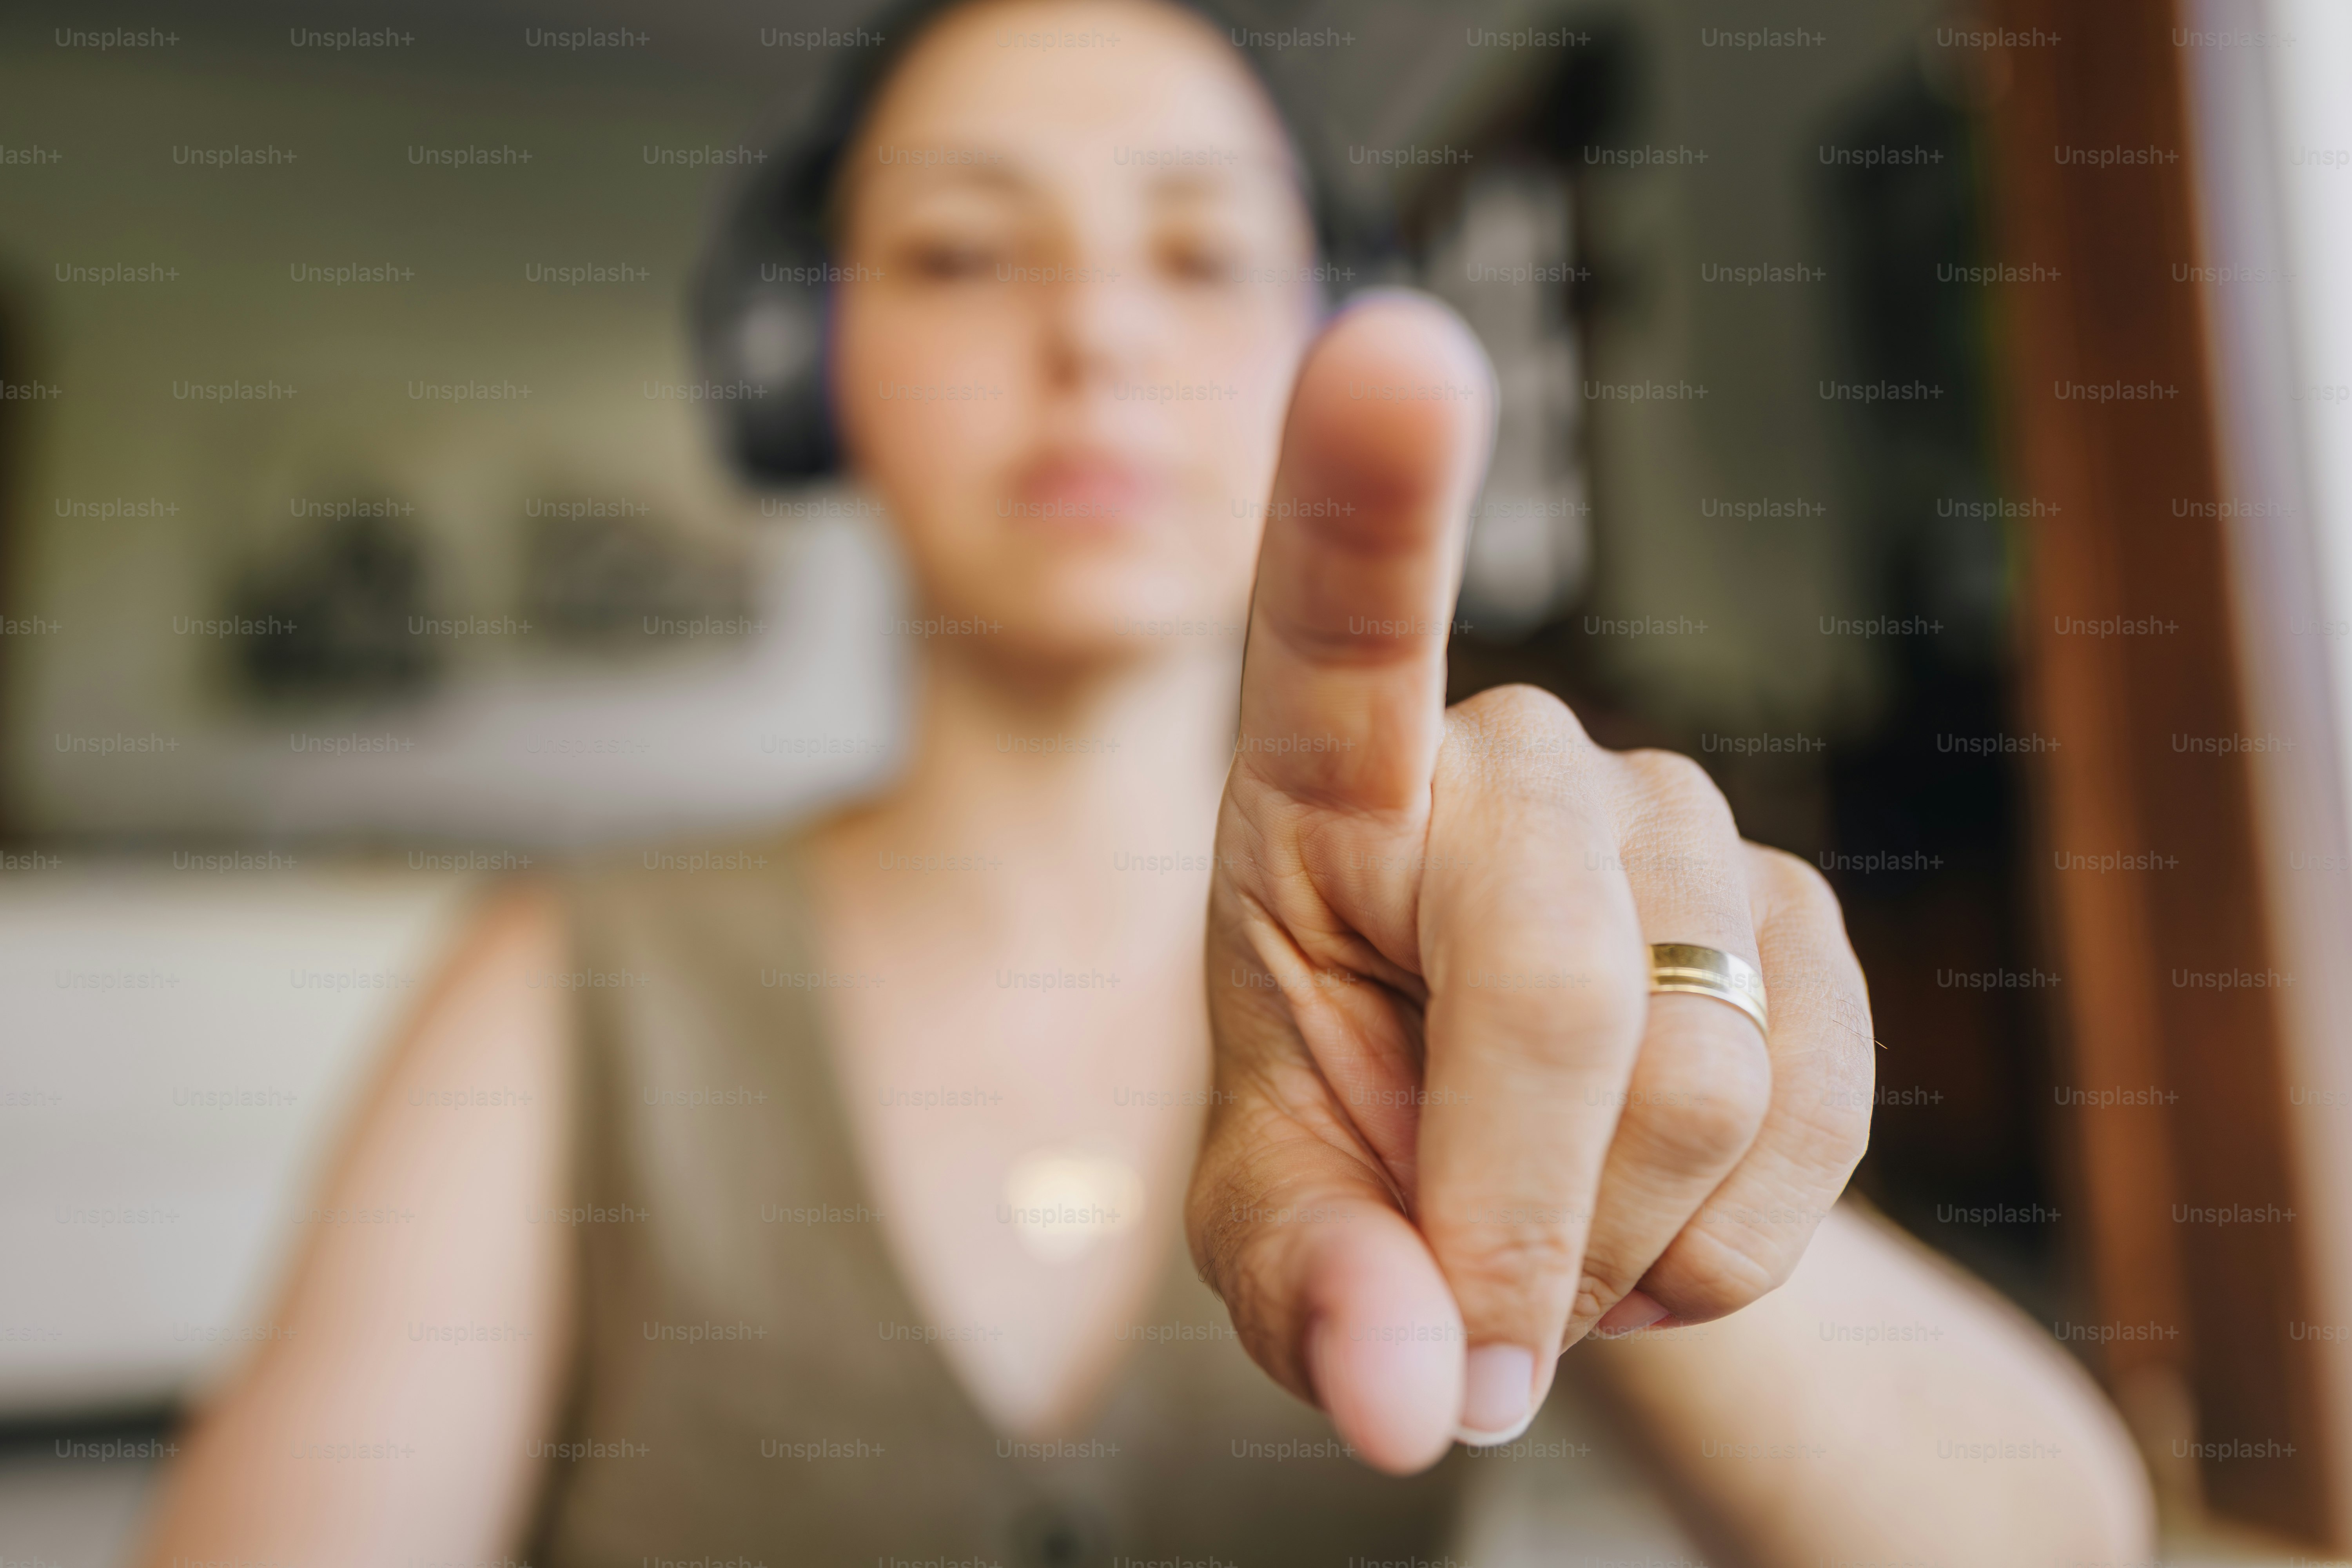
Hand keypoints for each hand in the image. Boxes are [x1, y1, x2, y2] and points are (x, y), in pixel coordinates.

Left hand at [1187, 292, 1875, 1473]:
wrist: (1523, 1217)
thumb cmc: (1355, 1175)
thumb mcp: (1277, 1233)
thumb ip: (1309, 1294)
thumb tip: (1406, 1389)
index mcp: (1321, 804)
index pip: (1338, 628)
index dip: (1368, 494)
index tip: (1390, 347)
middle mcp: (1509, 771)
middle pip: (1555, 979)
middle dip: (1513, 1207)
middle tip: (1473, 1316)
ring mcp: (1674, 828)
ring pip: (1693, 1076)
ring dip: (1611, 1241)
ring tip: (1549, 1237)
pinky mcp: (1802, 919)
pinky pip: (1813, 1116)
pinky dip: (1725, 1247)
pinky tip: (1657, 1224)